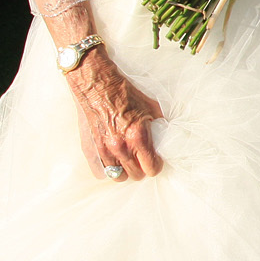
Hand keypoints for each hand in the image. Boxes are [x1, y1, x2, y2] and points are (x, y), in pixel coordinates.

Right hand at [67, 50, 163, 180]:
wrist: (96, 85)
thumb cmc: (124, 94)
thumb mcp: (150, 106)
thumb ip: (160, 124)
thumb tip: (170, 133)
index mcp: (137, 137)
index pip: (151, 168)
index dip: (155, 165)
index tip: (155, 161)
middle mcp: (120, 146)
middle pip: (136, 175)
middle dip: (141, 168)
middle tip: (141, 159)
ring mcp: (102, 150)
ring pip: (118, 176)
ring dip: (125, 170)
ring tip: (127, 161)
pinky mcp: (89, 149)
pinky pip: (100, 172)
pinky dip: (107, 170)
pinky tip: (112, 161)